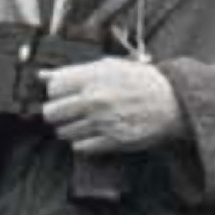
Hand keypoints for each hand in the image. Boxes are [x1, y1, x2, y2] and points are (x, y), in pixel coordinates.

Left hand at [39, 59, 184, 154]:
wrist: (173, 102)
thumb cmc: (140, 81)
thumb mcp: (109, 67)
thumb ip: (74, 71)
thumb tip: (41, 75)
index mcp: (93, 78)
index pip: (52, 88)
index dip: (57, 92)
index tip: (64, 94)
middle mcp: (94, 100)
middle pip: (51, 112)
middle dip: (57, 112)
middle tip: (69, 111)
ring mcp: (102, 122)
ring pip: (63, 132)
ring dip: (69, 128)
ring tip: (85, 121)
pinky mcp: (111, 141)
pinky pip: (80, 147)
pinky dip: (83, 142)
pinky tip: (94, 133)